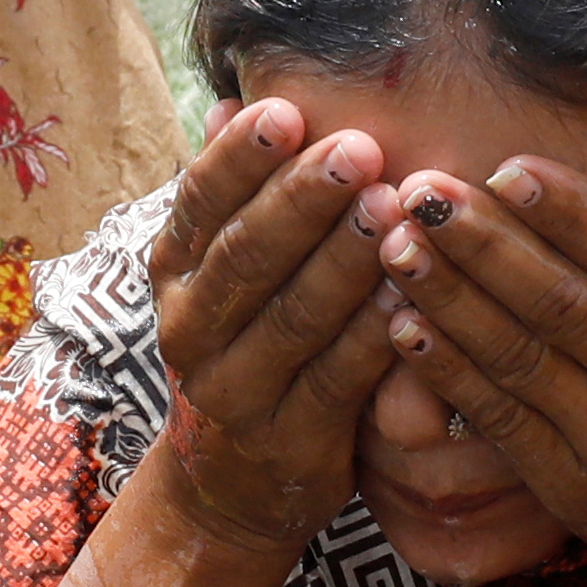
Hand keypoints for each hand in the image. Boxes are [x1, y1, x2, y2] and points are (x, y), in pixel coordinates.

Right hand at [145, 97, 399, 561]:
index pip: (199, 204)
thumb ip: (234, 197)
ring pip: (293, 318)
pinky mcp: (291, 442)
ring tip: (393, 208)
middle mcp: (191, 330)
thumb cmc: (248, 348)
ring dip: (345, 261)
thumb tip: (229, 98)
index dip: (239, 158)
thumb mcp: (221, 274)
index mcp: (174, 273)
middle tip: (359, 148)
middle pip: (245, 257)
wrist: (232, 487)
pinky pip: (339, 381)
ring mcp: (236, 391)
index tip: (286, 111)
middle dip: (302, 200)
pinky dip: (376, 334)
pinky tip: (412, 292)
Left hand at [364, 158, 586, 586]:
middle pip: (566, 305)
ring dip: (450, 299)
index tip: (506, 168)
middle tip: (422, 190)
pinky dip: (449, 373)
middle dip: (486, 243)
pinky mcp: (575, 492)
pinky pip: (501, 420)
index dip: (569, 213)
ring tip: (394, 245)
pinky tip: (404, 326)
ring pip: (522, 359)